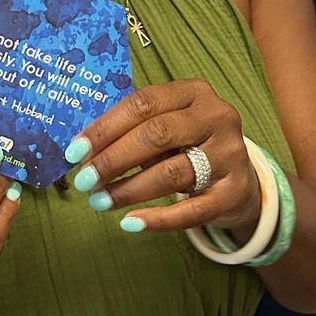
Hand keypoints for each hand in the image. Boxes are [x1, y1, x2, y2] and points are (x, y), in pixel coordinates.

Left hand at [67, 80, 260, 233]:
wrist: (239, 179)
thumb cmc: (190, 145)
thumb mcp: (169, 124)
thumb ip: (134, 129)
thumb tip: (83, 150)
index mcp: (194, 92)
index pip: (143, 103)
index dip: (105, 127)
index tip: (75, 151)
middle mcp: (217, 118)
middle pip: (157, 135)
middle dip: (113, 159)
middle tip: (83, 180)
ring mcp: (229, 155)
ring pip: (171, 173)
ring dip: (129, 190)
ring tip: (99, 201)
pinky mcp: (234, 192)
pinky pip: (190, 211)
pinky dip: (157, 219)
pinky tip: (130, 222)